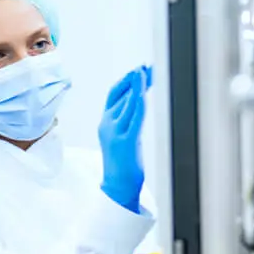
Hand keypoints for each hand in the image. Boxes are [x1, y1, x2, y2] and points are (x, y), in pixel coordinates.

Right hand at [99, 66, 149, 212]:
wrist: (118, 187)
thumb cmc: (124, 163)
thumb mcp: (123, 137)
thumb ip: (127, 120)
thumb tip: (137, 102)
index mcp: (105, 122)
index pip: (114, 94)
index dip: (126, 79)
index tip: (140, 69)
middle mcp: (107, 124)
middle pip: (122, 94)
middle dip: (136, 78)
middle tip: (148, 66)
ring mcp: (116, 132)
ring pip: (128, 102)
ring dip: (139, 85)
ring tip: (148, 72)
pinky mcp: (126, 141)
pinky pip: (135, 116)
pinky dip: (140, 101)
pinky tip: (145, 91)